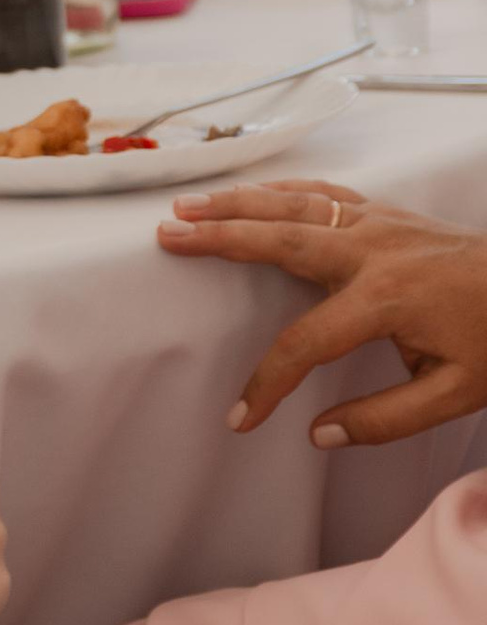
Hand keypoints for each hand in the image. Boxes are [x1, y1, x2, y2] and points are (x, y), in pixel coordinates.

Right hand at [159, 180, 486, 445]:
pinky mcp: (388, 213)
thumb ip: (386, 420)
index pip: (306, 343)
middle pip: (281, 240)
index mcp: (387, 299)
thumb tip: (319, 435)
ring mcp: (380, 223)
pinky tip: (249, 193)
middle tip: (168, 236)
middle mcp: (375, 250)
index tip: (240, 418)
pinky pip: (323, 192)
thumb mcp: (456, 395)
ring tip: (186, 205)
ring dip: (237, 203)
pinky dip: (279, 189)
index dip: (268, 383)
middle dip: (220, 239)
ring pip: (295, 204)